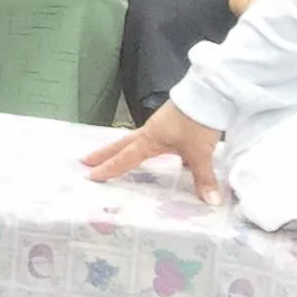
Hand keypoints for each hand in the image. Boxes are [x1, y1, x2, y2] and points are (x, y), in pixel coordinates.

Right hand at [83, 101, 222, 204]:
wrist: (210, 93)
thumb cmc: (198, 121)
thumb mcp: (201, 151)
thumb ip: (203, 177)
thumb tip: (211, 202)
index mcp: (151, 139)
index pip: (125, 157)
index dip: (109, 168)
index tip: (91, 176)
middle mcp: (151, 132)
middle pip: (121, 144)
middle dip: (103, 153)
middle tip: (85, 160)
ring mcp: (160, 126)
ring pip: (135, 141)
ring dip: (122, 149)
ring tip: (112, 156)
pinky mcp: (172, 123)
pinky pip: (153, 139)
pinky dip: (147, 147)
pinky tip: (155, 153)